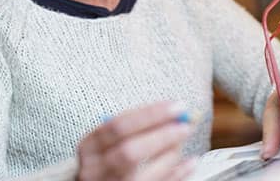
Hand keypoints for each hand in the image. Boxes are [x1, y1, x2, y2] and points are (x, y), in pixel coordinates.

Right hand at [76, 101, 195, 180]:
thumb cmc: (107, 158)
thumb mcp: (109, 139)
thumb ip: (135, 125)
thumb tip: (174, 112)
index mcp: (89, 147)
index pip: (118, 126)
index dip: (150, 114)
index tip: (176, 106)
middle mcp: (95, 170)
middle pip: (129, 152)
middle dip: (161, 136)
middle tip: (185, 125)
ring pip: (143, 174)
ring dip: (170, 155)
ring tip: (183, 141)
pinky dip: (178, 174)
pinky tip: (190, 162)